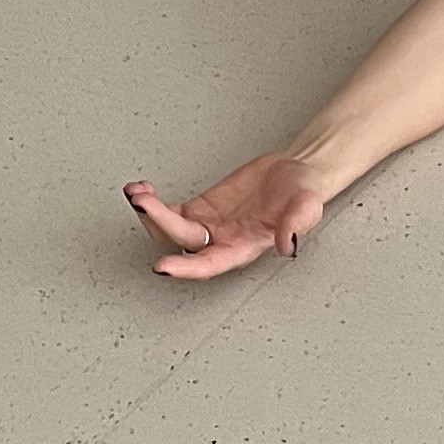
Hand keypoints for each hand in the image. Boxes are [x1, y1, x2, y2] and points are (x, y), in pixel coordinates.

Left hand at [123, 156, 328, 281]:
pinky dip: (153, 203)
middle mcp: (220, 242)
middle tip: (142, 201)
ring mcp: (207, 225)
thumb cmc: (302, 194)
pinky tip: (142, 190)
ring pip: (168, 229)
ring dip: (149, 214)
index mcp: (241, 248)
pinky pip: (170, 211)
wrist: (295, 174)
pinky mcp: (201, 208)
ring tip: (136, 192)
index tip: (161, 266)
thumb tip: (287, 245)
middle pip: (180, 240)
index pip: (208, 264)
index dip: (184, 269)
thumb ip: (296, 224)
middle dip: (158, 222)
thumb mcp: (307, 206)